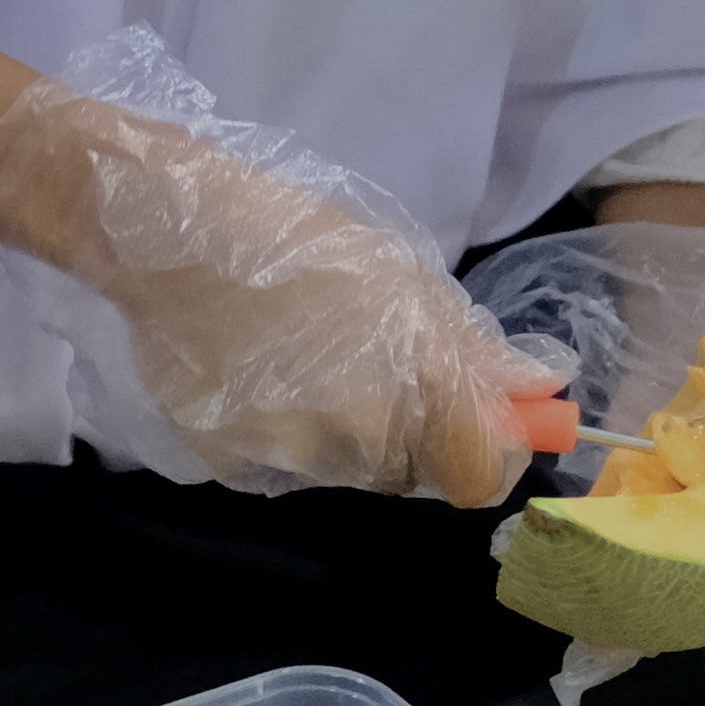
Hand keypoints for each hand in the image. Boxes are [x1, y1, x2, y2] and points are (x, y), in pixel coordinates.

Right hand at [0, 82, 558, 500]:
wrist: (165, 230)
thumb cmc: (293, 235)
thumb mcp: (398, 273)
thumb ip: (470, 347)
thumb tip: (539, 392)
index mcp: (410, 387)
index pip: (479, 475)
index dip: (489, 451)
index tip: (479, 421)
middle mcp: (354, 440)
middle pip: (408, 471)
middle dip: (407, 428)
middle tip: (366, 357)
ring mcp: (285, 459)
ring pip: (342, 467)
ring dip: (342, 427)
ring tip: (298, 354)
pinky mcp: (228, 463)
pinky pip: (281, 463)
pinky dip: (280, 429)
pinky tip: (251, 370)